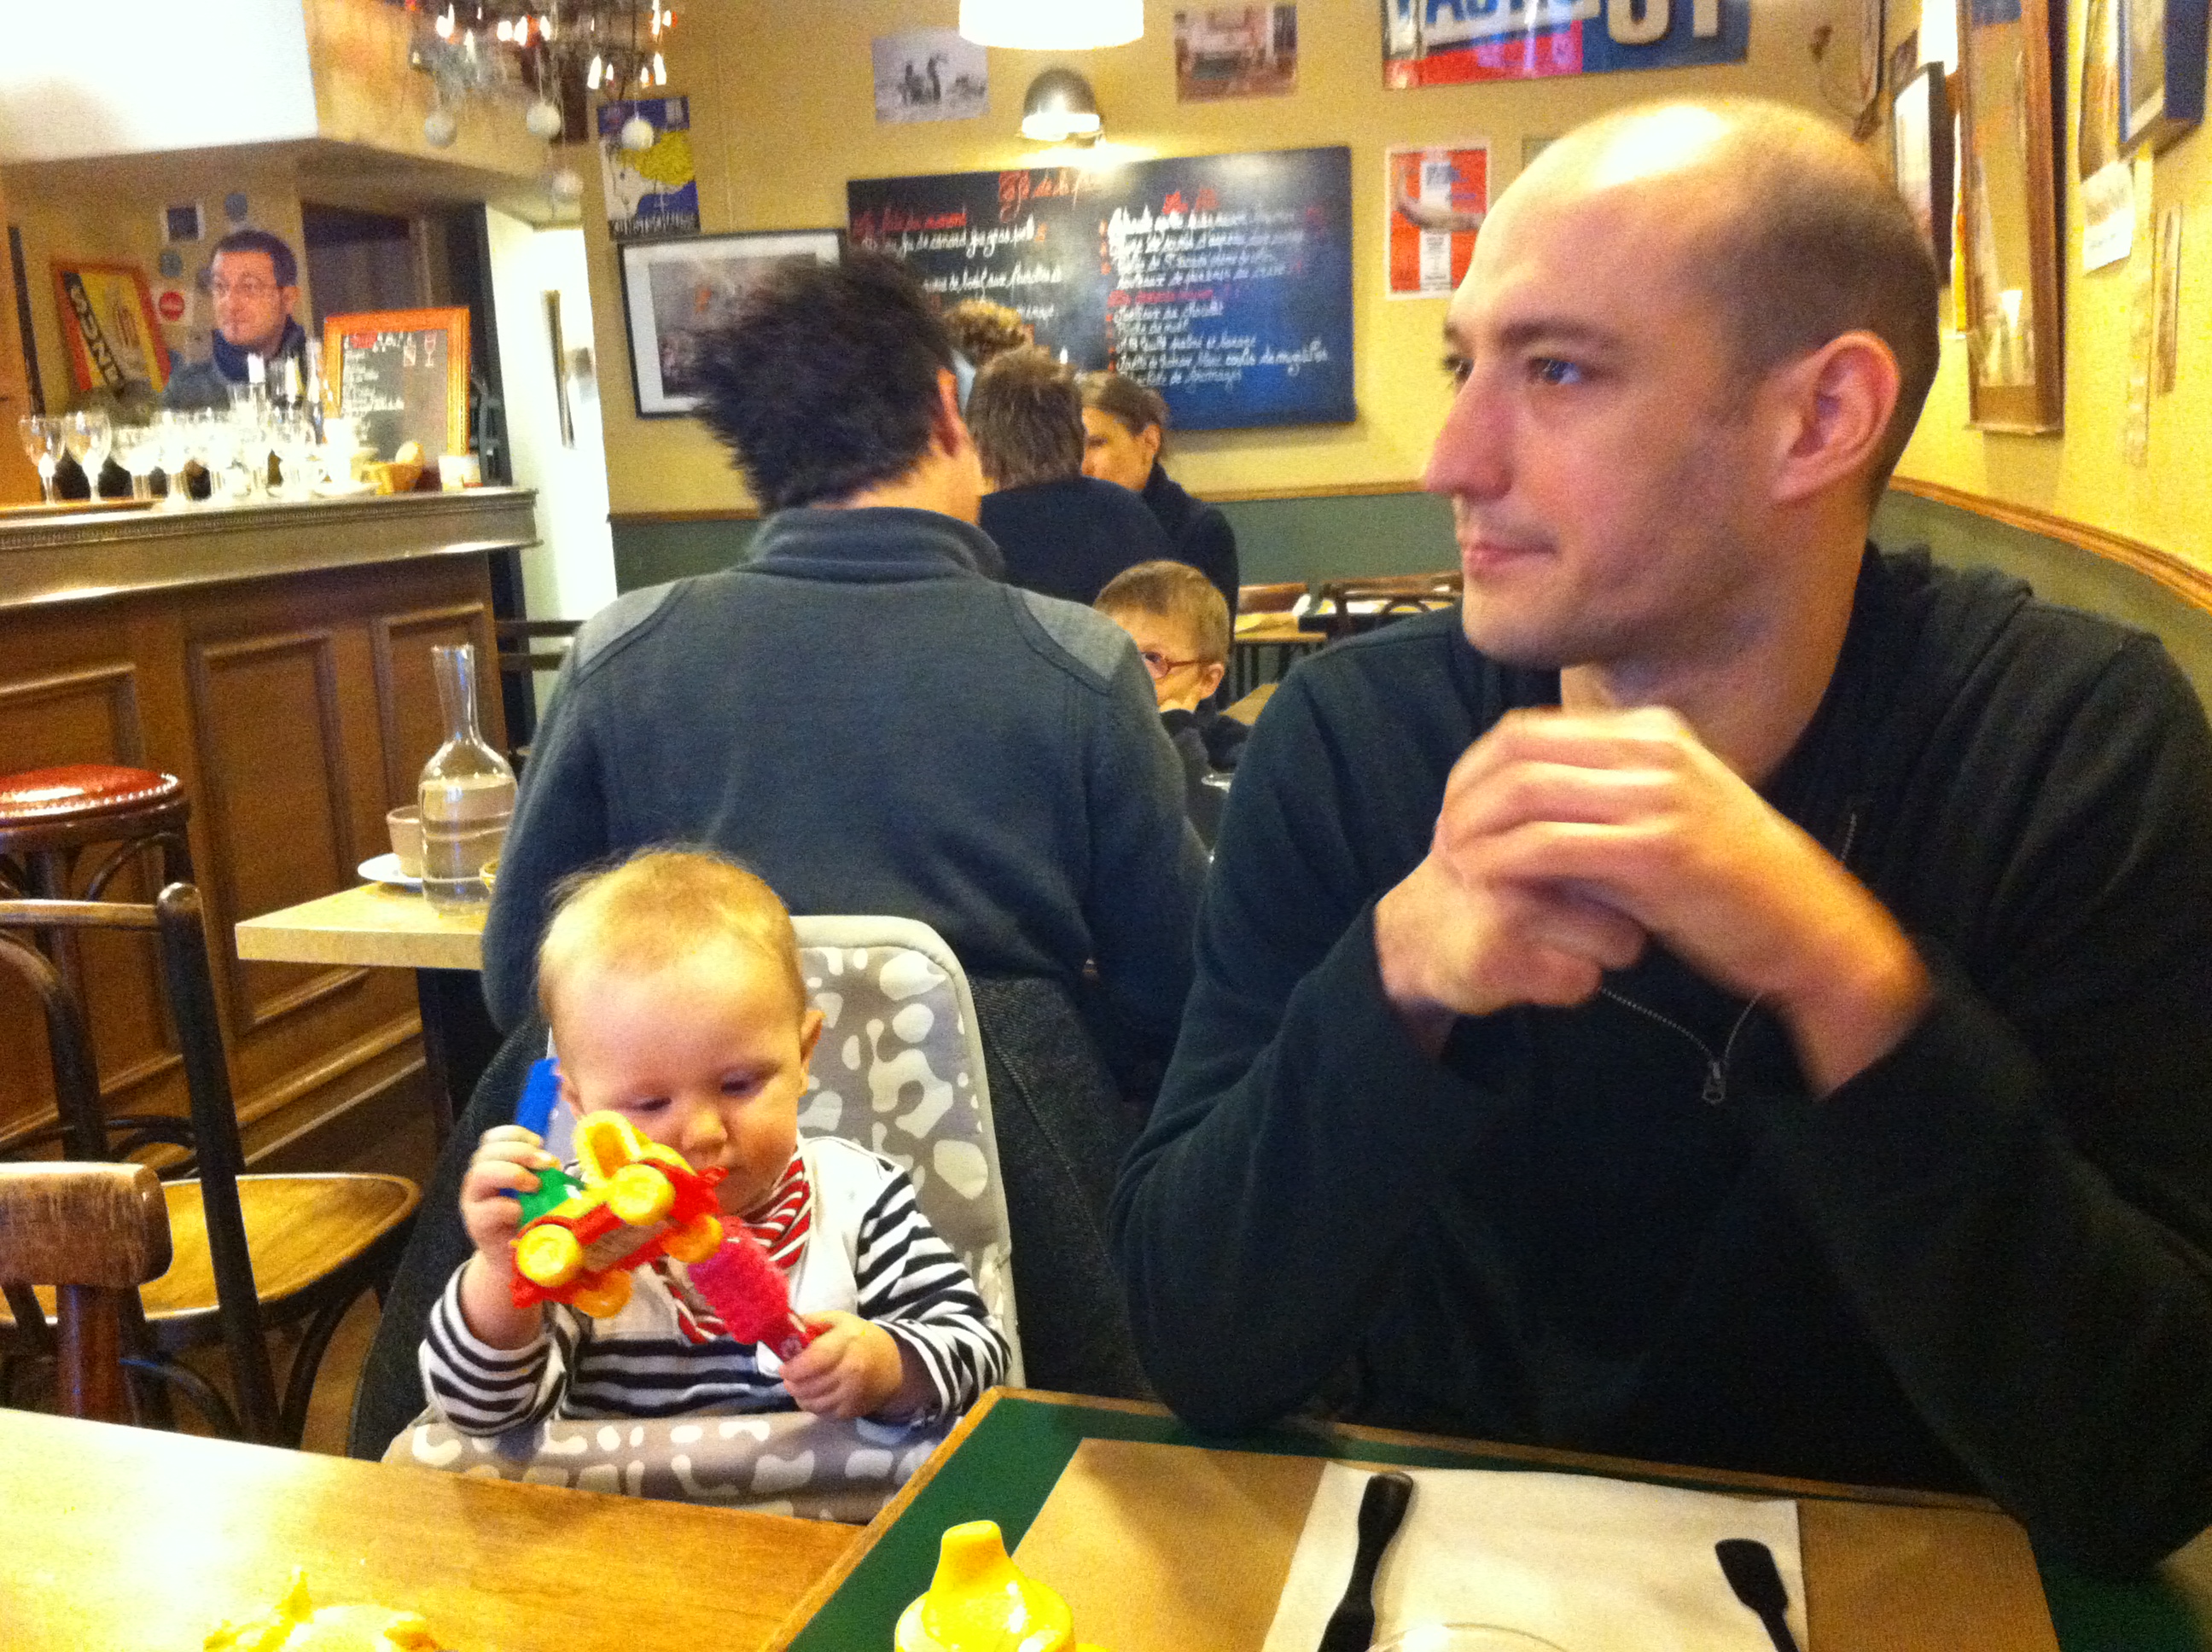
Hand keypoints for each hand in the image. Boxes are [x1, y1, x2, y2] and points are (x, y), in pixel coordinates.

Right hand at [458, 1125, 559, 1271]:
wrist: (513, 1259)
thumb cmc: (528, 1219)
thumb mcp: (537, 1192)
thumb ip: (542, 1175)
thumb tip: (557, 1164)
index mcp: (493, 1166)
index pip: (493, 1138)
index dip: (516, 1134)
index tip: (540, 1142)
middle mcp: (479, 1180)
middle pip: (487, 1151)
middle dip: (519, 1151)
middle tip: (547, 1163)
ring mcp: (474, 1202)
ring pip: (480, 1174)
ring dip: (511, 1173)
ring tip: (535, 1185)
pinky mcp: (477, 1225)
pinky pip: (486, 1210)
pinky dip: (507, 1206)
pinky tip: (522, 1210)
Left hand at [777, 1312, 913, 1419]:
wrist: (894, 1366)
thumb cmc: (862, 1339)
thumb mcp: (840, 1321)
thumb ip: (812, 1322)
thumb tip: (784, 1326)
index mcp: (847, 1345)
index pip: (816, 1360)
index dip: (795, 1367)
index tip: (784, 1368)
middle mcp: (851, 1372)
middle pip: (809, 1385)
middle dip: (792, 1382)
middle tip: (790, 1376)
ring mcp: (852, 1395)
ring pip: (811, 1402)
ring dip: (799, 1394)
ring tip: (800, 1384)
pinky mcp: (851, 1411)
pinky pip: (821, 1413)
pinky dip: (812, 1405)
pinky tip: (815, 1394)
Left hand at [1378, 706, 1928, 1090]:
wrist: (1810, 929)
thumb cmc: (1734, 883)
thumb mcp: (1670, 813)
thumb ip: (1609, 796)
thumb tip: (1533, 797)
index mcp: (1653, 733)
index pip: (1529, 727)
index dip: (1476, 768)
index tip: (1454, 808)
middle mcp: (1654, 750)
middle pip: (1516, 749)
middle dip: (1464, 794)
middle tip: (1440, 835)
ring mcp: (1657, 795)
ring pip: (1525, 792)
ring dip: (1474, 828)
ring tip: (1451, 860)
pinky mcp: (1656, 849)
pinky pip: (1548, 844)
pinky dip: (1503, 861)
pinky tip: (1483, 882)